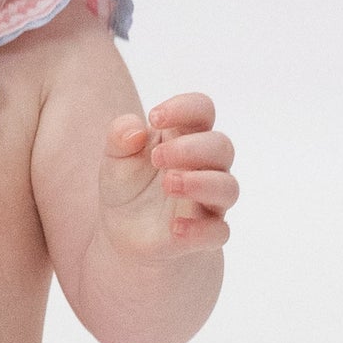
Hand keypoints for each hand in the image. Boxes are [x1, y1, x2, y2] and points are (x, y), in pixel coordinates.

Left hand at [98, 93, 237, 256]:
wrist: (122, 233)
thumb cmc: (127, 185)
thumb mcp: (114, 157)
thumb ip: (119, 136)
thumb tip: (135, 130)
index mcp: (185, 137)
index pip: (202, 110)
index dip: (185, 108)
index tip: (154, 118)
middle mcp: (205, 166)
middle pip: (221, 146)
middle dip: (191, 148)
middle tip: (157, 158)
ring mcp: (208, 200)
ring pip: (228, 187)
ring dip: (201, 183)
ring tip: (169, 184)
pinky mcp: (205, 233)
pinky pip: (218, 232)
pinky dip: (200, 229)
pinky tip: (175, 227)